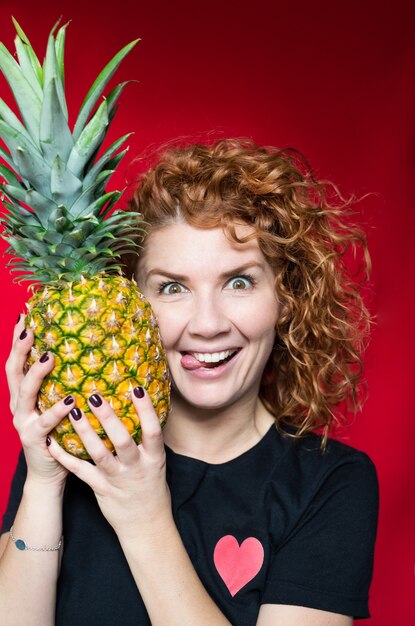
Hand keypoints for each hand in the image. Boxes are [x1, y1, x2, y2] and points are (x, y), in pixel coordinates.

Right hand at [5, 315, 69, 487]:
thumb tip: (83, 355)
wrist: (48, 474)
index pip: (16, 362)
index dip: (16, 340)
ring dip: (37, 373)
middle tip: (30, 329)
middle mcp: (19, 406)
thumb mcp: (54, 406)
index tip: (23, 316)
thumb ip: (61, 385)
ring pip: (26, 393)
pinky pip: (46, 422)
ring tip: (49, 357)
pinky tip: (70, 400)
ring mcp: (24, 423)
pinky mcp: (35, 439)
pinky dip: (57, 410)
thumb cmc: (57, 434)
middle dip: (19, 349)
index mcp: (23, 396)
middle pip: (14, 372)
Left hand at [47, 387, 171, 538]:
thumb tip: (141, 404)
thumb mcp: (156, 462)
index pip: (152, 430)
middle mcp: (136, 467)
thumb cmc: (152, 486)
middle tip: (95, 395)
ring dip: (85, 432)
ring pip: (99, 453)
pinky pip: (80, 471)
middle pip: (122, 440)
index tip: (136, 388)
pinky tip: (53, 443)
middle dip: (108, 418)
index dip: (145, 410)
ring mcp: (117, 478)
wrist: (146, 525)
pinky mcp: (100, 488)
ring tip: (73, 412)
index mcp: (154, 457)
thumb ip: (147, 439)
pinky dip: (65, 457)